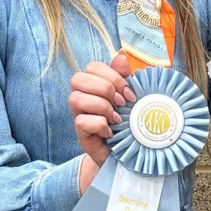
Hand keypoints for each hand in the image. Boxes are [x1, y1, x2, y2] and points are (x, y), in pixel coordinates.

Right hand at [69, 53, 135, 190]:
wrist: (130, 155)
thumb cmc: (132, 123)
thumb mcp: (135, 98)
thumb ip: (128, 76)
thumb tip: (121, 55)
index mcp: (96, 86)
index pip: (93, 67)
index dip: (112, 76)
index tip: (130, 93)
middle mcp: (83, 98)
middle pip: (78, 79)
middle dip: (104, 88)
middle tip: (122, 104)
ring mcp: (79, 117)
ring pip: (75, 99)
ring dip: (101, 106)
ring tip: (117, 118)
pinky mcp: (81, 135)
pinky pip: (81, 122)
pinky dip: (99, 124)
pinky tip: (111, 132)